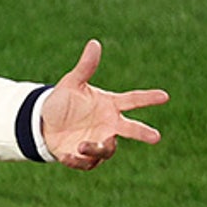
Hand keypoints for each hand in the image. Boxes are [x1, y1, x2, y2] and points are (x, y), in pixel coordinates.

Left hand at [38, 40, 167, 169]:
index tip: (164, 96)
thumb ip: (85, 67)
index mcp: (109, 105)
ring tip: (83, 144)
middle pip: (131, 129)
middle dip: (143, 133)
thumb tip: (94, 43)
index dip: (148, 98)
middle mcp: (109, 125)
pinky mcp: (84, 157)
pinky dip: (79, 160)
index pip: (132, 100)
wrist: (43, 123)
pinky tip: (68, 155)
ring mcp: (98, 141)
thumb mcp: (71, 83)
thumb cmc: (62, 101)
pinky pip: (87, 162)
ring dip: (99, 148)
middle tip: (156, 137)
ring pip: (108, 149)